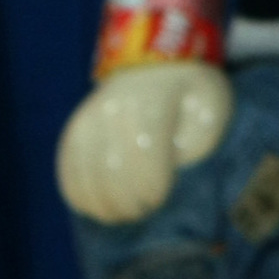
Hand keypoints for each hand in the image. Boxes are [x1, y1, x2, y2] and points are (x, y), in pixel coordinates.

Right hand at [57, 62, 232, 223]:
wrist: (153, 62)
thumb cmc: (190, 92)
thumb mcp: (211, 109)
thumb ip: (197, 144)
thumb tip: (171, 172)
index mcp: (151, 105)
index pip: (144, 158)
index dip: (151, 189)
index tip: (160, 201)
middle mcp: (113, 112)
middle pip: (111, 171)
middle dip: (127, 203)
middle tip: (141, 215)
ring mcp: (88, 120)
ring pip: (84, 173)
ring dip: (101, 203)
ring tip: (119, 217)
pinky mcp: (74, 130)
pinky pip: (67, 167)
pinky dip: (77, 193)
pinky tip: (91, 209)